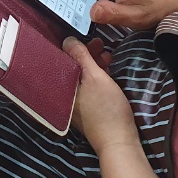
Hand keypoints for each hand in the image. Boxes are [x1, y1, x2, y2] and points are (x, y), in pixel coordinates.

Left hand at [64, 37, 140, 155]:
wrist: (118, 141)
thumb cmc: (107, 109)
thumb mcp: (95, 77)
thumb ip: (81, 57)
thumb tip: (67, 40)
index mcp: (60, 86)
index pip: (59, 59)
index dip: (72, 45)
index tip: (86, 36)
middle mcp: (62, 94)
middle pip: (70, 66)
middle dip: (85, 53)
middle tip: (101, 44)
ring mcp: (73, 102)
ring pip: (80, 75)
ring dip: (92, 63)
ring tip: (107, 55)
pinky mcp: (84, 107)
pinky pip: (86, 85)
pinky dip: (95, 75)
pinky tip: (107, 69)